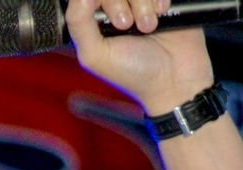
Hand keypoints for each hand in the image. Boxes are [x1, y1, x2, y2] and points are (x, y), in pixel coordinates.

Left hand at [66, 0, 214, 112]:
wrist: (174, 78)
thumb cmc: (132, 73)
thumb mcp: (95, 54)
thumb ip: (78, 24)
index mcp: (95, 21)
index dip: (101, 1)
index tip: (112, 22)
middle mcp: (117, 9)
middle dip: (119, 4)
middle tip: (126, 26)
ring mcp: (141, 4)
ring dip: (142, 3)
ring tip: (149, 27)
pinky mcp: (164, 1)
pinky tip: (162, 12)